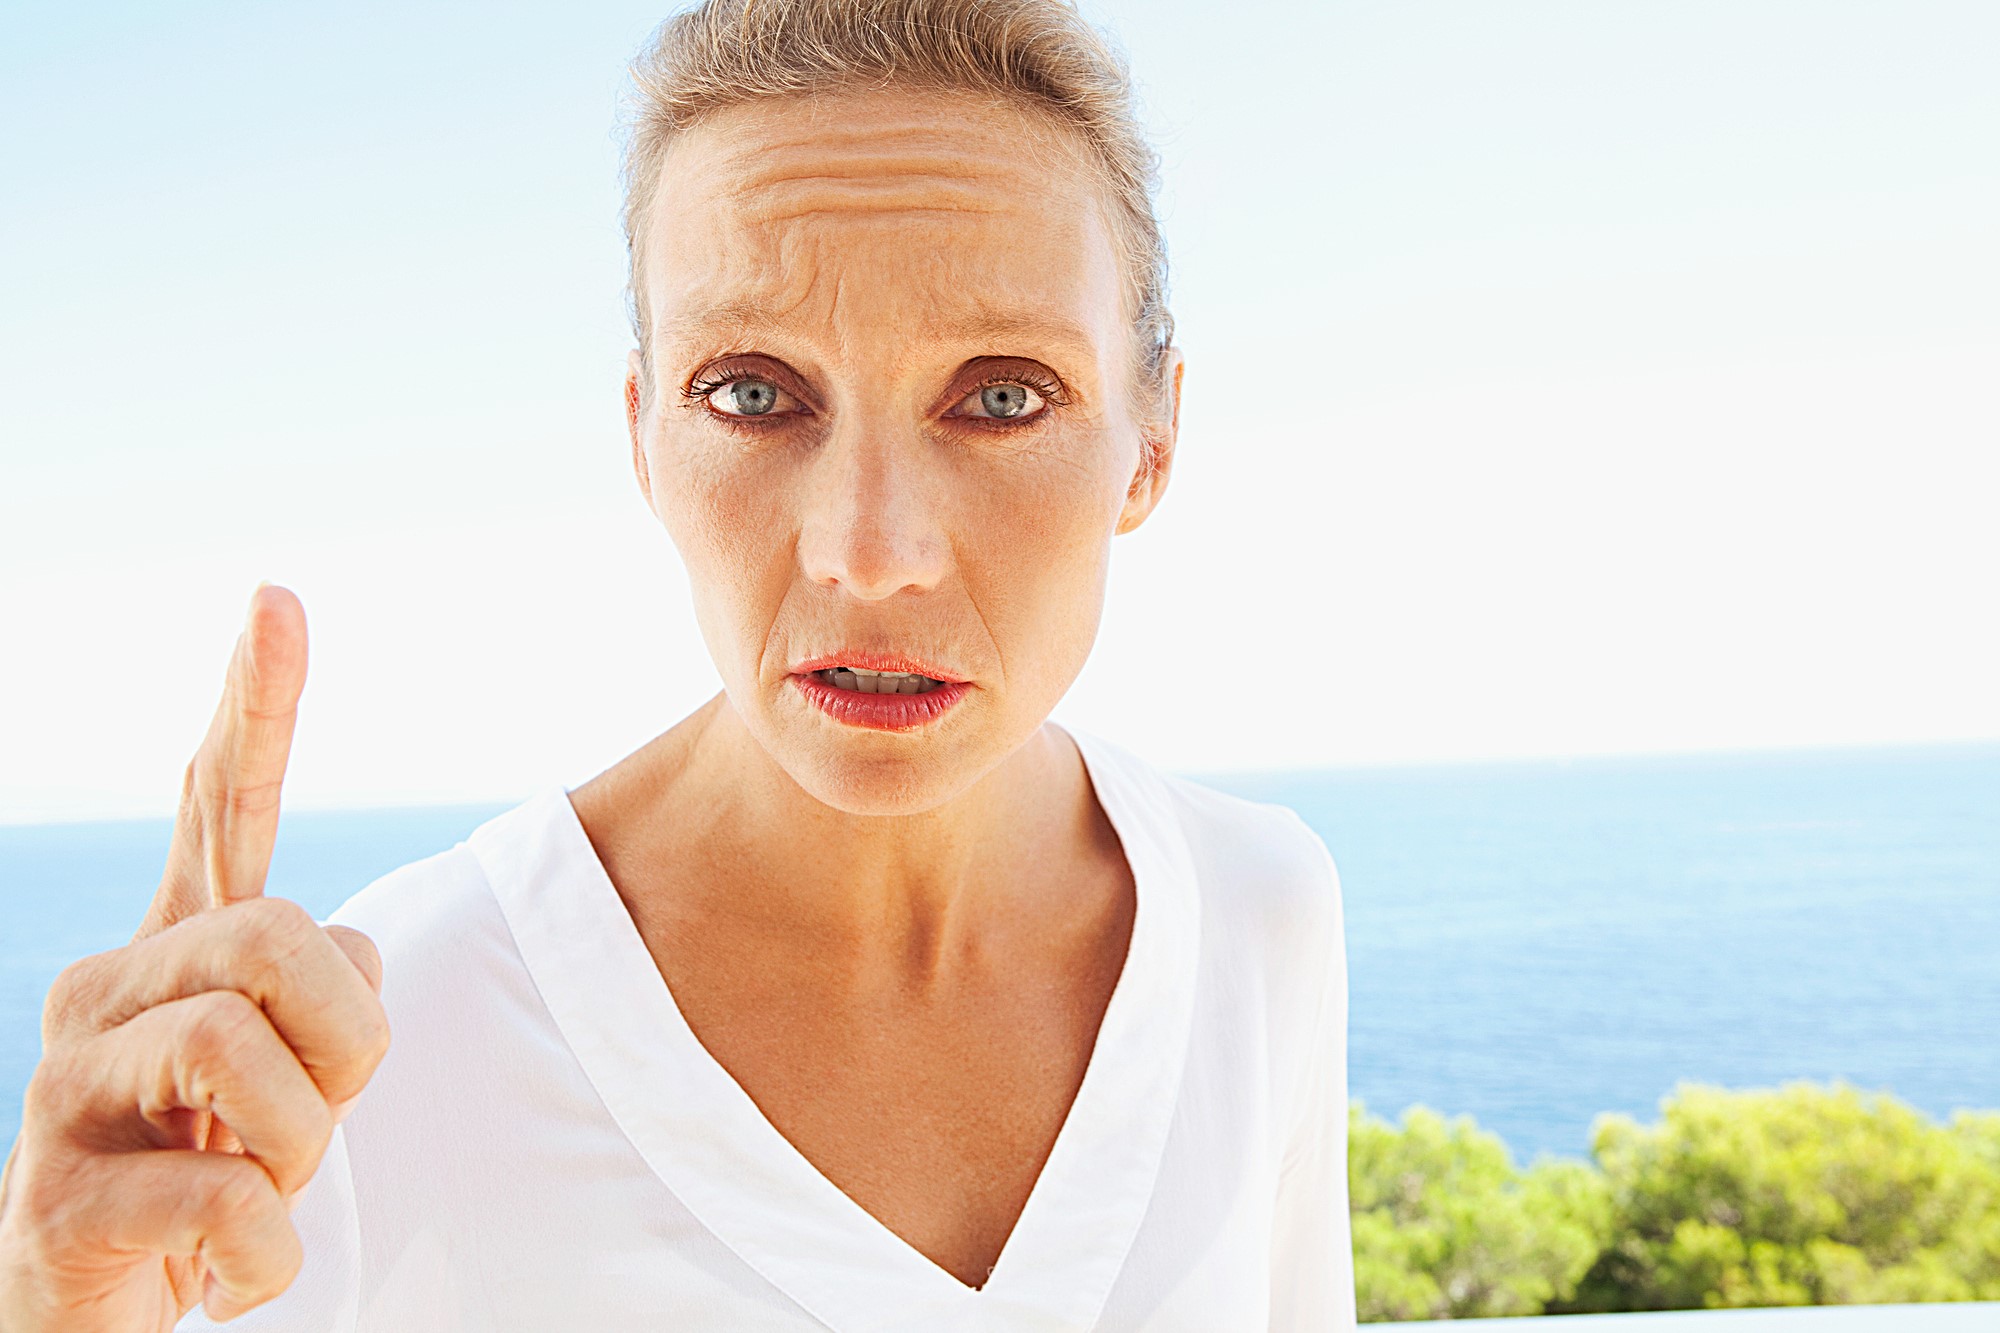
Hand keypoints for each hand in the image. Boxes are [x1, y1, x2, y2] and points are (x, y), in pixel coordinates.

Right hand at [0, 585, 390, 1328]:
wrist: (108, 1306)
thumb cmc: (216, 1169)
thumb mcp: (290, 1067)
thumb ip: (317, 985)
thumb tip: (347, 947)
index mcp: (178, 952)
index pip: (217, 807)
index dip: (255, 706)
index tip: (278, 597)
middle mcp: (107, 994)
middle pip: (280, 940)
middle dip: (347, 1044)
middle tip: (316, 1118)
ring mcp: (65, 1093)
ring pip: (250, 1063)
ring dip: (303, 1155)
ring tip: (263, 1194)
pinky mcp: (51, 1203)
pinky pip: (225, 1205)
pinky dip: (264, 1258)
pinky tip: (228, 1274)